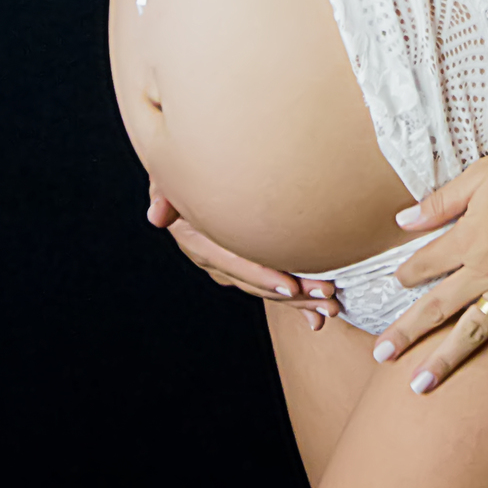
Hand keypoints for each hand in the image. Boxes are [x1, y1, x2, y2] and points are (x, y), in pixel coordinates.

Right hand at [145, 180, 338, 332]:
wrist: (196, 171)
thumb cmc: (186, 167)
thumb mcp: (170, 176)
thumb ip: (165, 193)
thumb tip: (156, 215)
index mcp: (197, 239)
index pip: (231, 260)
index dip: (260, 273)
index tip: (290, 285)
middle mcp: (216, 258)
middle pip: (255, 281)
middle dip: (291, 293)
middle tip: (326, 298)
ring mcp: (233, 264)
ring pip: (268, 288)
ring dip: (300, 302)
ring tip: (331, 308)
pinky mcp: (251, 263)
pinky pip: (275, 285)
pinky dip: (297, 305)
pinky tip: (318, 320)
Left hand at [369, 136, 487, 410]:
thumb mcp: (477, 176)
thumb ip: (439, 204)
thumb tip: (402, 220)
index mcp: (468, 238)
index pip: (425, 263)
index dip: (407, 272)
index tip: (398, 279)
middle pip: (439, 306)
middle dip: (407, 332)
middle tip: (381, 356)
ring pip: (477, 330)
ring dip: (448, 358)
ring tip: (421, 385)